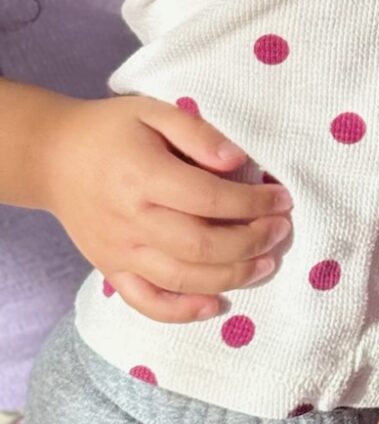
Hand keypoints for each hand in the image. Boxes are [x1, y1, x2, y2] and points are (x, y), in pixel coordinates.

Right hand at [36, 94, 291, 320]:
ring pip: (182, 279)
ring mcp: (120, 252)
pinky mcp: (111, 270)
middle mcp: (132, 221)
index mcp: (143, 177)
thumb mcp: (153, 111)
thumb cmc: (109, 131)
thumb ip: (197, 132)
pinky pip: (146, 302)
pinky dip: (182, 311)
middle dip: (252, 242)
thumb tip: (237, 161)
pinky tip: (216, 306)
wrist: (51, 158)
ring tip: (266, 264)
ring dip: (232, 277)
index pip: (210, 199)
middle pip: (201, 246)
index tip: (282, 199)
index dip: (253, 203)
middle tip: (281, 231)